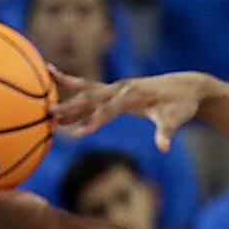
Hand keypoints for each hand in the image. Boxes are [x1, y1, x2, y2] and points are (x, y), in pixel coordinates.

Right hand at [51, 68, 210, 151]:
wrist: (186, 87)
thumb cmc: (181, 104)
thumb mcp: (176, 119)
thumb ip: (167, 133)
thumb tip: (163, 148)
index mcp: (133, 95)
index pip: (110, 110)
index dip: (94, 122)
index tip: (76, 134)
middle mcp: (122, 88)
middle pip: (92, 98)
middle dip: (70, 107)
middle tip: (48, 114)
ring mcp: (118, 88)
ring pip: (87, 91)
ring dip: (66, 96)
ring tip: (42, 101)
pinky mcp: (116, 90)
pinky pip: (91, 89)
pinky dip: (73, 87)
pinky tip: (53, 80)